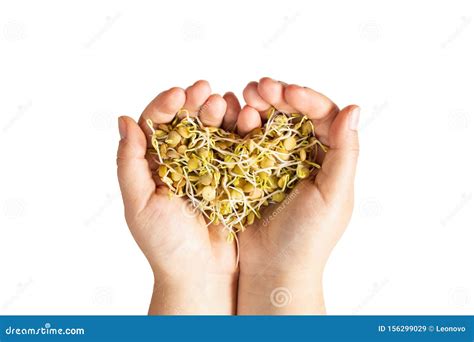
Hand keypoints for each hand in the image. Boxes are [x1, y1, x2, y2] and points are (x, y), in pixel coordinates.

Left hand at [116, 81, 240, 313]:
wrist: (202, 274)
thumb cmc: (165, 245)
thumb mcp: (139, 204)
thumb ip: (129, 163)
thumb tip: (124, 120)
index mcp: (156, 164)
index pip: (157, 124)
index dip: (166, 105)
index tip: (178, 94)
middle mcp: (183, 161)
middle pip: (188, 121)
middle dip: (196, 102)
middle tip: (206, 89)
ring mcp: (211, 167)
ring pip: (215, 130)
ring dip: (221, 113)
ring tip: (227, 103)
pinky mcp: (236, 176)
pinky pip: (239, 148)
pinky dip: (243, 131)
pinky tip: (248, 119)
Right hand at [236, 78, 359, 313]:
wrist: (272, 269)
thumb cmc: (307, 238)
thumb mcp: (333, 196)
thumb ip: (345, 153)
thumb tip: (354, 107)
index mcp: (328, 158)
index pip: (322, 116)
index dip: (306, 99)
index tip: (287, 92)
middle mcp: (302, 154)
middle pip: (293, 114)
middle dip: (278, 96)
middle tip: (260, 87)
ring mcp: (274, 161)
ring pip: (268, 122)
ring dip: (258, 106)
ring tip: (246, 97)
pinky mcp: (249, 169)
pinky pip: (246, 140)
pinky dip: (240, 125)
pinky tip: (234, 115)